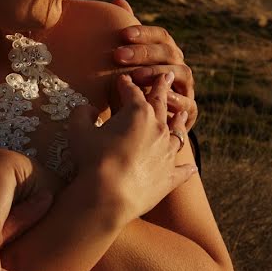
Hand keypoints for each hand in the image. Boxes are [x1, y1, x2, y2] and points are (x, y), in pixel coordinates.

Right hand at [68, 73, 195, 225]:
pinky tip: (192, 168)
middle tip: (166, 75)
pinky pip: (181, 171)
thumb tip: (86, 108)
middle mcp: (158, 128)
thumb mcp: (79, 132)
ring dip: (179, 122)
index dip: (126, 85)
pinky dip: (186, 169)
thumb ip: (81, 115)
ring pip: (177, 132)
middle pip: (161, 103)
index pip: (132, 93)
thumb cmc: (93, 160)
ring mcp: (167, 152)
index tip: (123, 79)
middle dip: (161, 88)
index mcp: (138, 113)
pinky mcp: (169, 176)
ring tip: (183, 114)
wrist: (110, 195)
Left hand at [112, 0, 197, 128]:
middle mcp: (179, 65)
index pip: (161, 36)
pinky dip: (175, 100)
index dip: (144, 32)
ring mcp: (186, 87)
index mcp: (166, 52)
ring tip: (134, 76)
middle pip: (168, 52)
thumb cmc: (135, 88)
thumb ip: (127, 35)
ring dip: (157, 73)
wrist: (148, 125)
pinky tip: (158, 98)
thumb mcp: (127, 62)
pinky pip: (187, 103)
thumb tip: (118, 0)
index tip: (123, 34)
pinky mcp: (190, 110)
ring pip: (180, 73)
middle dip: (144, 52)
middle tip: (117, 55)